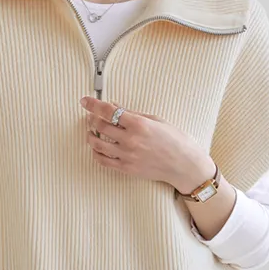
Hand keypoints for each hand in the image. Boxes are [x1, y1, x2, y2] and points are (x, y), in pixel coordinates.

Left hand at [80, 96, 214, 193]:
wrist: (184, 165)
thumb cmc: (175, 140)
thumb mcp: (155, 120)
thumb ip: (132, 114)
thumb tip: (114, 106)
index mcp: (138, 124)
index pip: (108, 111)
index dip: (93, 104)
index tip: (84, 100)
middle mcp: (130, 140)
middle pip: (100, 126)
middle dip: (92, 119)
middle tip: (90, 116)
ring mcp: (127, 156)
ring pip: (98, 145)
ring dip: (90, 136)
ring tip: (90, 132)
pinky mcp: (126, 169)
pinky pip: (103, 161)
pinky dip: (96, 153)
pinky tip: (96, 148)